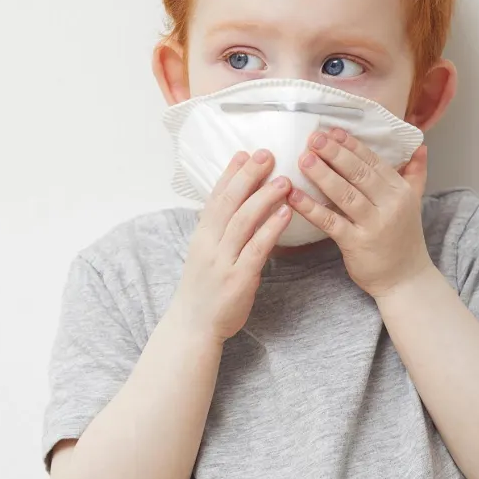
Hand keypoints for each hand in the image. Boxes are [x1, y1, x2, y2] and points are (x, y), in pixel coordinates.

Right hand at [168, 149, 293, 340]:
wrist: (193, 326)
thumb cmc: (203, 291)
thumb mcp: (205, 256)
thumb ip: (219, 234)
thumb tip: (238, 209)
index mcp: (201, 237)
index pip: (215, 197)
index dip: (230, 174)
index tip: (244, 153)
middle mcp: (209, 245)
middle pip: (228, 203)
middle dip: (247, 176)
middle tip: (267, 154)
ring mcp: (222, 261)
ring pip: (243, 221)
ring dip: (264, 197)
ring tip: (284, 179)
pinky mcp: (238, 278)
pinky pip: (256, 248)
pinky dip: (271, 228)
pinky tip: (285, 213)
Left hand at [289, 128, 435, 297]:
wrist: (406, 279)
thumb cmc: (403, 238)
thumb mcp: (413, 203)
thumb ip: (415, 174)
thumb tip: (420, 146)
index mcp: (400, 190)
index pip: (373, 161)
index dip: (351, 144)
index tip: (332, 130)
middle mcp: (390, 204)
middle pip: (359, 173)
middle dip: (335, 153)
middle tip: (313, 137)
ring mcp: (374, 224)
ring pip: (345, 194)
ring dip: (323, 175)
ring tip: (303, 159)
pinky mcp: (356, 243)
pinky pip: (330, 222)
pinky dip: (311, 208)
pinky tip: (293, 196)